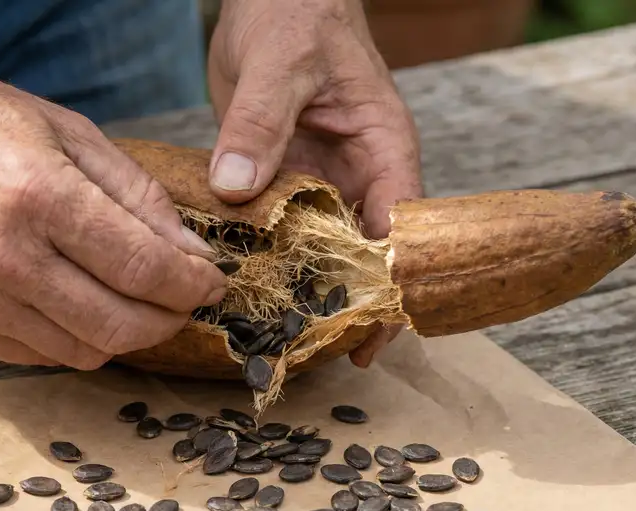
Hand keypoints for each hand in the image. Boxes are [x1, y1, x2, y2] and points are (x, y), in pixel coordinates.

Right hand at [0, 64, 226, 368]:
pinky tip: (83, 305)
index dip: (191, 284)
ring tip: (136, 300)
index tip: (211, 282)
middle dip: (170, 318)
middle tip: (184, 298)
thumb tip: (191, 255)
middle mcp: (5, 258)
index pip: (142, 267)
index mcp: (39, 196)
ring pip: (87, 351)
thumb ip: (139, 197)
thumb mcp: (69, 132)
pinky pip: (44, 357)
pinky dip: (79, 340)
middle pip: (120, 324)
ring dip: (128, 333)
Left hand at [206, 0, 421, 366]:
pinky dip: (270, 257)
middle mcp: (359, 173)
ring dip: (306, 287)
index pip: (400, 229)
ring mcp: (321, 179)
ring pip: (323, 247)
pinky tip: (247, 289)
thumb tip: (235, 189)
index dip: (389, 284)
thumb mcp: (280, 63)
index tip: (369, 333)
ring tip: (283, 337)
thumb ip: (259, 123)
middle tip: (317, 352)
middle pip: (364, 253)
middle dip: (349, 301)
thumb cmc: (295, 13)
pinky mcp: (285, 178)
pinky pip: (282, 227)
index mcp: (383, 149)